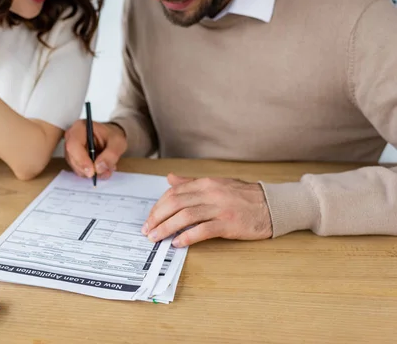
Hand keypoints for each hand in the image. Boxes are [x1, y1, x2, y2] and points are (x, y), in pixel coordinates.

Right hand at [64, 121, 127, 179]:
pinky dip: (91, 173)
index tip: (92, 171)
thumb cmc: (112, 136)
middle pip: (72, 158)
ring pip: (76, 167)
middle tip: (104, 172)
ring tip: (106, 169)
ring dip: (91, 172)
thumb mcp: (118, 142)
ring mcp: (71, 149)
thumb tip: (99, 168)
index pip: (73, 145)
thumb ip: (111, 154)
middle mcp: (71, 137)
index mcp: (80, 127)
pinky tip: (101, 169)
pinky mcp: (74, 159)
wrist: (111, 138)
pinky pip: (79, 170)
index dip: (81, 160)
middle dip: (88, 169)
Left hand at [142, 174, 271, 246]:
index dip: (158, 206)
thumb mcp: (216, 184)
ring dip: (167, 228)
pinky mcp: (228, 223)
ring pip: (185, 216)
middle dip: (157, 218)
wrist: (273, 205)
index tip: (150, 218)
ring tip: (156, 237)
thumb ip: (191, 183)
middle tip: (147, 230)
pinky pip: (203, 230)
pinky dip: (187, 236)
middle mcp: (211, 193)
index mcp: (206, 183)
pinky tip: (178, 242)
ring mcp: (220, 208)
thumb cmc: (244, 196)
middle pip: (175, 203)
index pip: (174, 193)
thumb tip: (169, 179)